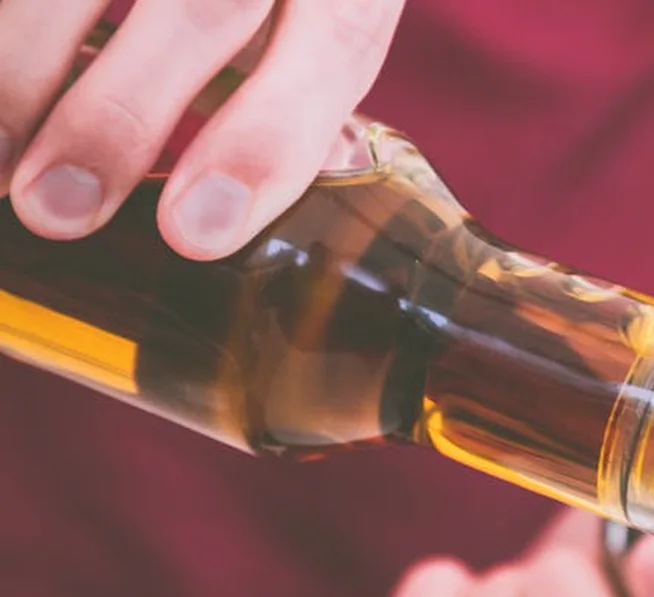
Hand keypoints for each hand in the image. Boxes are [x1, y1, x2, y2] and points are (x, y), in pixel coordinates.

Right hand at [0, 0, 404, 258]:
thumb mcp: (322, 25)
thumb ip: (296, 99)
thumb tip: (223, 217)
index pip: (334, 43)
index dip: (264, 140)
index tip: (193, 231)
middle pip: (203, 5)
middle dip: (121, 114)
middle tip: (58, 209)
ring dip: (23, 67)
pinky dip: (1, 22)